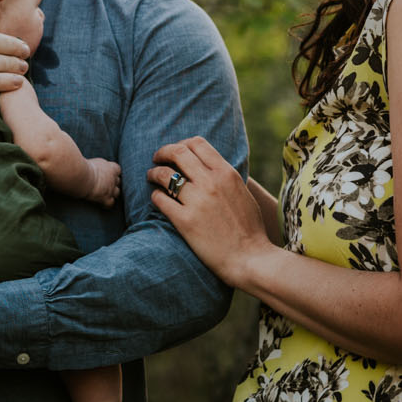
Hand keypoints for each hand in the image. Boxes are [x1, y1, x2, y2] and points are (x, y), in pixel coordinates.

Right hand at [83, 158, 120, 207]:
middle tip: (105, 186)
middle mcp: (113, 177)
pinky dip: (107, 204)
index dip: (113, 173)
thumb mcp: (91, 163)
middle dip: (113, 184)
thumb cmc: (82, 167)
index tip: (107, 175)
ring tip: (104, 195)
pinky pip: (111, 203)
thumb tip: (90, 167)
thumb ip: (95, 166)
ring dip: (112, 194)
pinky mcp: (106, 198)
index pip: (117, 169)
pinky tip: (100, 204)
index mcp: (109, 166)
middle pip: (118, 181)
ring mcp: (111, 188)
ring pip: (117, 193)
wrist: (81, 175)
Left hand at [147, 137, 275, 289]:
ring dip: (154, 173)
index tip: (175, 151)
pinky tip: (156, 199)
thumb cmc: (250, 229)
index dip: (181, 144)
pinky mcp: (185, 221)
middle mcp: (211, 182)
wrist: (250, 258)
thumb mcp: (243, 193)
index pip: (197, 143)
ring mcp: (197, 201)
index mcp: (226, 173)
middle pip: (178, 152)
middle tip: (156, 158)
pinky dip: (155, 196)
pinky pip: (160, 200)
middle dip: (162, 152)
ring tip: (151, 177)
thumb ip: (226, 178)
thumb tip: (210, 167)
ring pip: (164, 175)